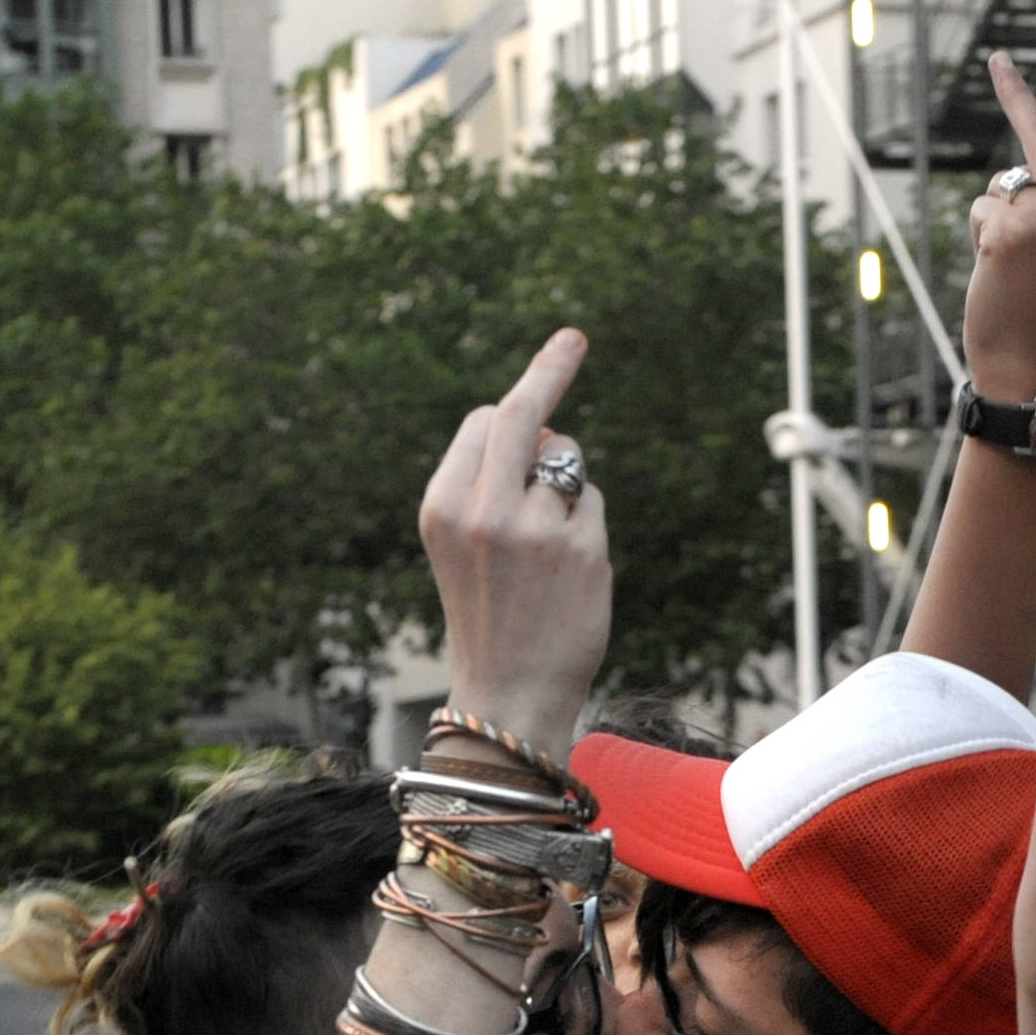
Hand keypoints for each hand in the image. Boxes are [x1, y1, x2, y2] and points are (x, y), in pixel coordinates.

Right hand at [421, 328, 612, 762]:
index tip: (545, 370)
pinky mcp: (583, 548)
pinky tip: (568, 570)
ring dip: (565, 488)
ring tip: (546, 549)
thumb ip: (489, 483)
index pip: (483, 422)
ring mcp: (536, 527)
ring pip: (567, 462)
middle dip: (550, 369)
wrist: (508, 696)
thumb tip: (544, 425)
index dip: (512, 411)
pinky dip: (587, 524)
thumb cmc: (488, 616)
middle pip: (523, 414)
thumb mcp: (463, 543)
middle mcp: (484, 509)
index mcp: (442, 505)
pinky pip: (593, 501)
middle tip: (573, 338)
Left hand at [961, 51, 1035, 399]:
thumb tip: (1024, 172)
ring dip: (994, 224)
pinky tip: (998, 274)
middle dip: (1011, 193)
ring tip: (1014, 270)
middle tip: (1018, 232)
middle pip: (1028, 160)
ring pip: (1000, 187)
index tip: (998, 61)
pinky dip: (979, 239)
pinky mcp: (1011, 231)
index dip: (1022, 111)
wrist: (1030, 363)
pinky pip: (981, 209)